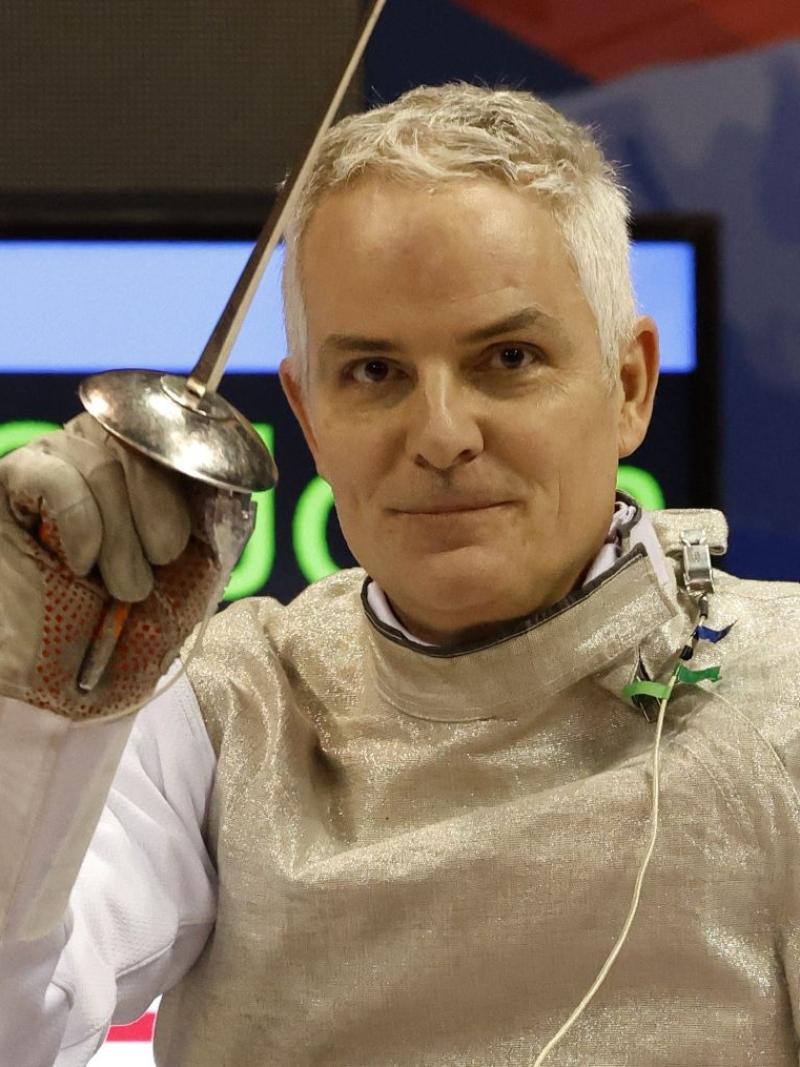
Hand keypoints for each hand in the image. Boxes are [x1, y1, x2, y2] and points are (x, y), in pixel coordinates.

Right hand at [0, 413, 226, 719]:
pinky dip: (80, 522)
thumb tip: (236, 480)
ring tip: (119, 586)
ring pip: (101, 461)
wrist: (60, 684)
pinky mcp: (6, 484)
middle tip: (158, 564)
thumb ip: (215, 526)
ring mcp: (48, 467)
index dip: (192, 463)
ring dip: (121, 535)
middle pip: (141, 442)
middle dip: (161, 512)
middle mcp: (94, 459)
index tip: (198, 519)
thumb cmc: (123, 631)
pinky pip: (50, 474)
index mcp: (142, 474)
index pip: (172, 433)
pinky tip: (80, 561)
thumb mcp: (188, 578)